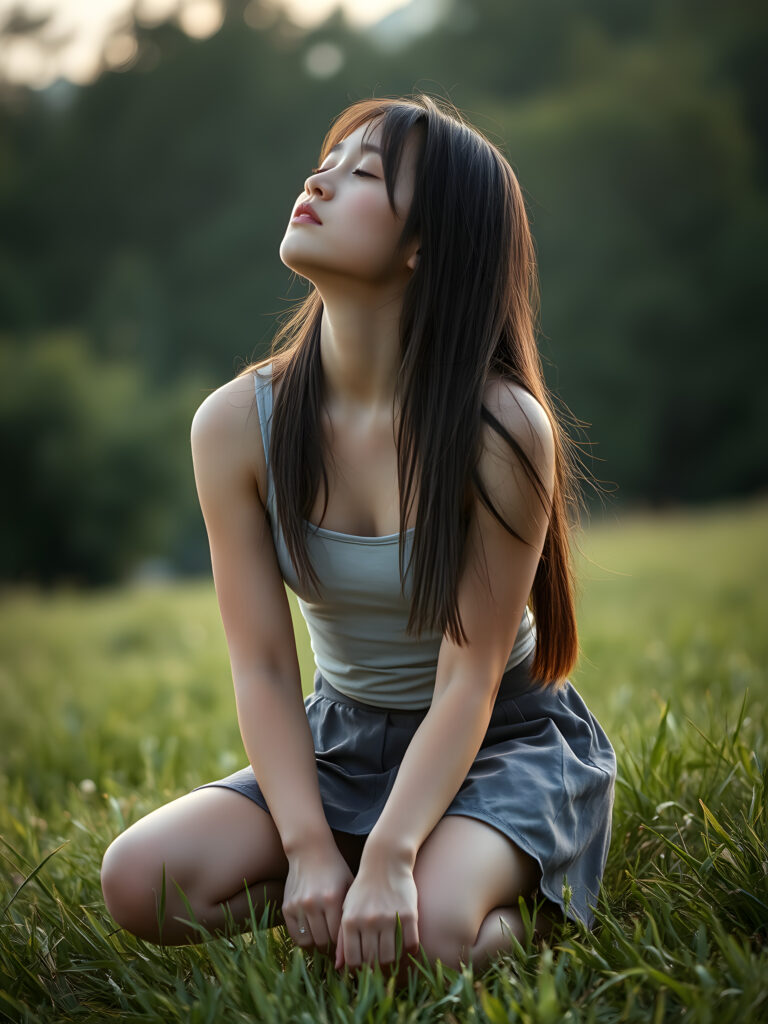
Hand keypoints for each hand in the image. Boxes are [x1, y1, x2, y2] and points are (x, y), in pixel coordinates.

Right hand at [281, 840, 354, 953]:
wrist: (310, 850)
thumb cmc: (336, 870)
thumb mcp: (348, 887)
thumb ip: (349, 916)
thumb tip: (349, 951)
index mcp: (332, 899)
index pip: (337, 937)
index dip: (343, 946)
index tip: (347, 946)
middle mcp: (313, 903)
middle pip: (322, 942)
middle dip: (331, 949)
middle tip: (336, 948)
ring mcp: (298, 905)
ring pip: (307, 942)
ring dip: (317, 946)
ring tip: (325, 943)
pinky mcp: (286, 907)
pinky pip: (295, 935)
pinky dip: (303, 940)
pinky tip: (312, 935)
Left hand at [334, 852, 418, 972]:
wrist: (385, 861)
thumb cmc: (363, 888)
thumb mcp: (347, 909)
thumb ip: (342, 938)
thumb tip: (339, 967)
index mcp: (350, 921)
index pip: (353, 960)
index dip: (358, 968)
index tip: (363, 966)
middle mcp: (369, 921)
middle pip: (373, 961)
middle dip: (375, 967)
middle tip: (378, 963)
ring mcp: (390, 918)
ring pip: (391, 957)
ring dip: (391, 961)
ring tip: (390, 954)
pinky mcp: (409, 915)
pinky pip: (410, 945)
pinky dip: (408, 951)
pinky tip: (405, 945)